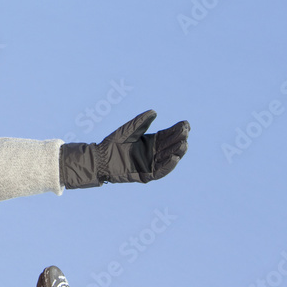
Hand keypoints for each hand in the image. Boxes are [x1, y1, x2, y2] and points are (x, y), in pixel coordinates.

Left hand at [60, 110, 189, 188]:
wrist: (100, 157)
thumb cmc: (112, 143)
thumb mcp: (128, 130)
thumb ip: (140, 122)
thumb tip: (154, 112)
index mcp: (150, 142)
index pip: (168, 135)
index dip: (177, 130)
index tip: (186, 123)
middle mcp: (153, 153)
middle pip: (170, 146)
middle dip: (179, 139)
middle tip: (186, 132)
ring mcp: (150, 164)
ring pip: (168, 158)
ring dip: (177, 152)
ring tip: (184, 144)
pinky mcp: (146, 174)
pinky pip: (160, 171)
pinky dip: (168, 165)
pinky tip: (175, 157)